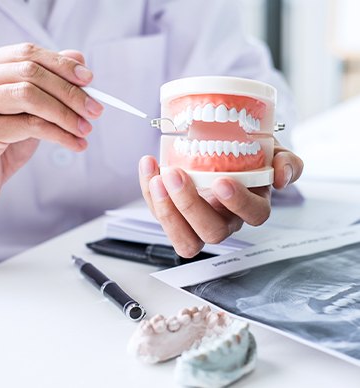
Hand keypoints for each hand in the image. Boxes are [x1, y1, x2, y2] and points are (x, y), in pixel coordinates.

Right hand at [0, 43, 102, 229]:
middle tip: (95, 109)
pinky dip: (59, 134)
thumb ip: (46, 87)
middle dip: (69, 91)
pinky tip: (74, 144)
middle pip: (29, 71)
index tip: (89, 80)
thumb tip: (79, 59)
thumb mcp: (23, 113)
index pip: (25, 53)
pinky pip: (28, 125)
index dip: (61, 64)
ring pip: (29, 95)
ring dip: (66, 113)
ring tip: (86, 129)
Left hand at [139, 140, 302, 257]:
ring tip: (157, 178)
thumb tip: (282, 175)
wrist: (221, 146)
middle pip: (213, 232)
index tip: (221, 181)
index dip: (238, 203)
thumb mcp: (270, 150)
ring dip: (166, 211)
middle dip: (191, 206)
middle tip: (176, 175)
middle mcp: (226, 220)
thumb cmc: (247, 153)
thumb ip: (285, 160)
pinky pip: (161, 216)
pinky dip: (149, 194)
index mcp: (252, 205)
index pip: (254, 215)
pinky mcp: (175, 217)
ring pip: (185, 239)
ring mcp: (198, 223)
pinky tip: (149, 166)